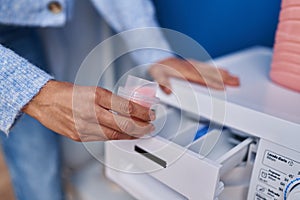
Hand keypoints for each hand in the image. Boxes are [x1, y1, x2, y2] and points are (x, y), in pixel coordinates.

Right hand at [22, 80, 154, 141]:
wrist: (45, 101)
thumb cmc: (67, 93)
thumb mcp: (94, 90)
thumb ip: (112, 100)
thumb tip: (130, 108)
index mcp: (96, 96)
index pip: (127, 107)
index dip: (142, 113)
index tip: (150, 114)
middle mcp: (91, 111)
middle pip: (124, 124)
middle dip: (141, 127)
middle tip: (150, 127)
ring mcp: (84, 126)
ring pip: (114, 135)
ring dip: (130, 135)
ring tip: (139, 133)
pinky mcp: (79, 136)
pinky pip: (102, 139)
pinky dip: (115, 137)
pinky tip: (122, 136)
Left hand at [148, 57, 239, 93]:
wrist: (156, 60)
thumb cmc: (158, 70)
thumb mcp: (156, 76)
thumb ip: (162, 83)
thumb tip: (168, 90)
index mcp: (183, 71)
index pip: (200, 78)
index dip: (212, 83)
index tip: (223, 87)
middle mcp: (190, 67)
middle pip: (209, 73)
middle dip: (223, 78)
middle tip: (236, 82)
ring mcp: (192, 65)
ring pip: (210, 69)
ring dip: (222, 73)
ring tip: (233, 77)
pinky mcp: (193, 64)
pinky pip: (207, 66)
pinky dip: (216, 69)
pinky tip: (222, 71)